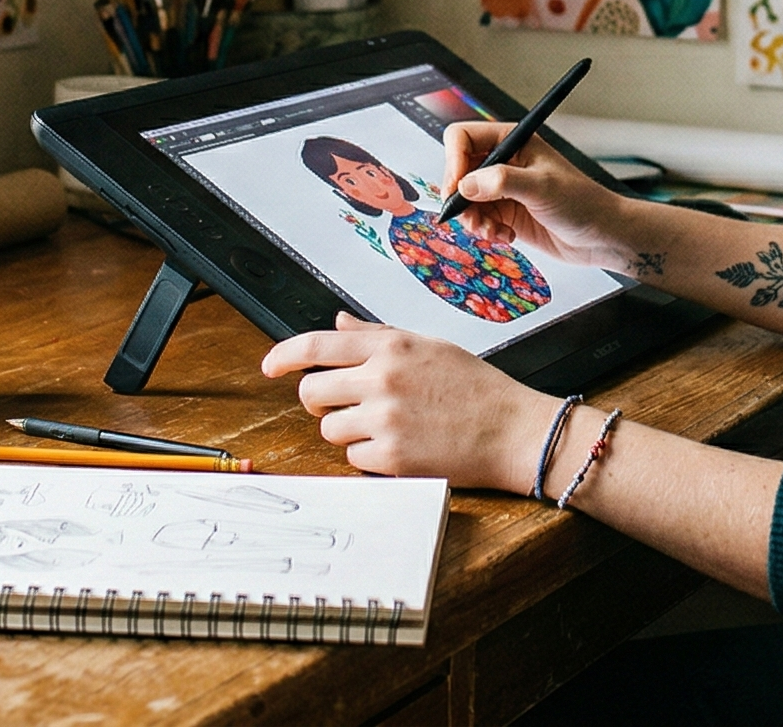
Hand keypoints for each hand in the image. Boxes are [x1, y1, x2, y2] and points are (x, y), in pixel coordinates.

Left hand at [261, 315, 553, 485]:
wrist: (512, 430)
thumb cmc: (476, 388)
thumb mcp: (428, 346)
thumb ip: (377, 336)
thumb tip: (337, 324)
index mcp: (391, 347)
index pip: (317, 346)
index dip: (283, 356)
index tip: (270, 366)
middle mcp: (382, 379)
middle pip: (312, 392)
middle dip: (320, 401)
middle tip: (343, 405)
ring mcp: (384, 420)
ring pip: (329, 429)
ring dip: (348, 431)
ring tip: (386, 427)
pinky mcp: (391, 457)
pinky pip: (353, 459)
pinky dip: (370, 457)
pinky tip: (401, 446)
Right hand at [440, 121, 635, 271]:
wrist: (600, 235)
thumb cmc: (583, 202)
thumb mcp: (542, 187)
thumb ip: (501, 182)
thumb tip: (466, 185)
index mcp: (513, 141)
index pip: (463, 138)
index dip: (454, 161)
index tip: (457, 188)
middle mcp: (504, 161)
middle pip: (458, 171)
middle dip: (461, 197)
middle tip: (470, 216)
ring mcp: (503, 188)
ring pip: (465, 200)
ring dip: (473, 219)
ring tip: (492, 231)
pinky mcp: (505, 212)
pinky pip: (478, 219)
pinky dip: (486, 231)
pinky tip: (506, 236)